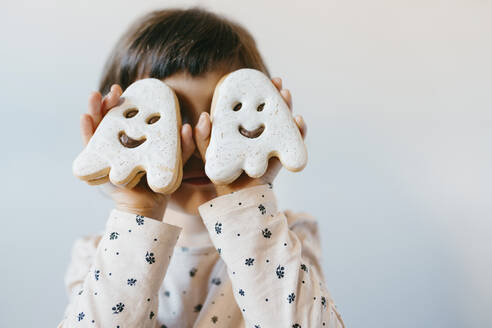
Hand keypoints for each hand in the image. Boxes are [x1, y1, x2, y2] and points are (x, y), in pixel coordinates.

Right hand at [80, 85, 196, 219]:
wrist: (149, 207)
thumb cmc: (161, 184)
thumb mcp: (176, 162)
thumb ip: (184, 146)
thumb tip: (187, 126)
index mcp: (135, 141)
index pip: (128, 117)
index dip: (126, 103)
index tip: (127, 90)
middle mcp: (118, 145)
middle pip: (110, 119)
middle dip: (109, 103)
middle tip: (114, 90)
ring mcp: (108, 154)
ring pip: (98, 128)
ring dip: (95, 111)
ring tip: (95, 96)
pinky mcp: (100, 165)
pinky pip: (90, 146)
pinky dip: (87, 131)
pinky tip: (85, 118)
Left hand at [194, 77, 306, 195]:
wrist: (235, 202)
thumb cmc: (221, 177)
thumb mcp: (208, 154)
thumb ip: (202, 138)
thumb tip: (204, 117)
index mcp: (243, 132)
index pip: (252, 108)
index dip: (257, 93)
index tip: (259, 77)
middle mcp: (259, 137)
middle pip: (270, 113)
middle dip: (276, 96)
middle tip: (279, 82)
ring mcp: (270, 147)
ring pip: (282, 125)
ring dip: (287, 109)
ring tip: (288, 95)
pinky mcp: (279, 160)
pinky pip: (291, 145)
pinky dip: (298, 133)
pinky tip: (299, 122)